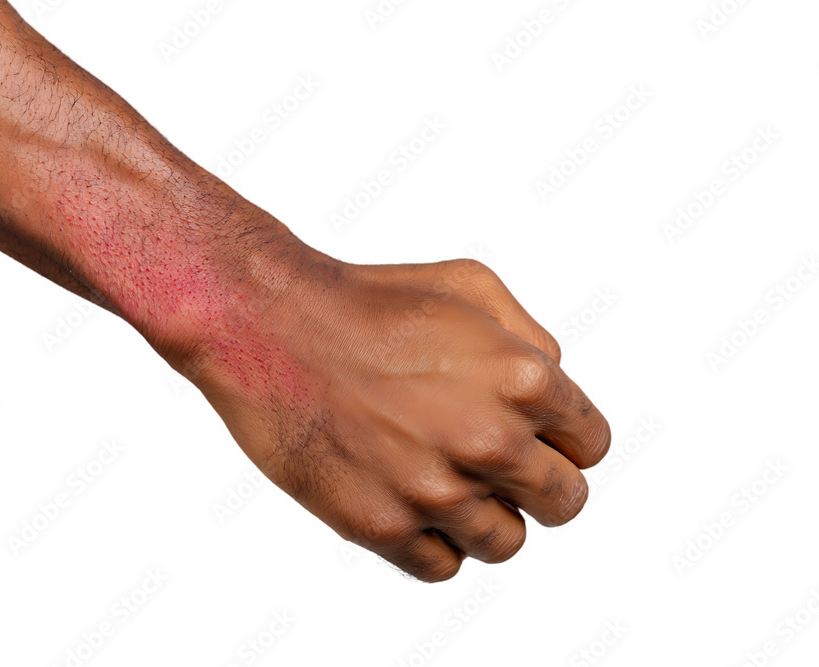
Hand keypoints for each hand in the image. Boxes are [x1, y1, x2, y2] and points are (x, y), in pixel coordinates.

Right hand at [177, 228, 611, 581]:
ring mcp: (434, 491)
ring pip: (506, 543)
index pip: (591, 446)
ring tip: (446, 481)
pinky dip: (434, 542)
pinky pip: (443, 566)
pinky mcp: (381, 527)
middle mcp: (489, 441)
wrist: (269, 326)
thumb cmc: (366, 299)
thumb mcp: (469, 285)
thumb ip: (532, 341)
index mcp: (523, 381)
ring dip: (486, 516)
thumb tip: (556, 388)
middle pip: (564, 503)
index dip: (563, 439)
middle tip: (496, 465)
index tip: (531, 436)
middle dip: (538, 485)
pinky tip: (409, 501)